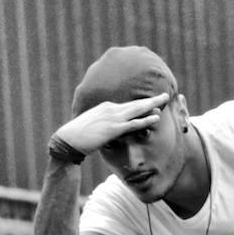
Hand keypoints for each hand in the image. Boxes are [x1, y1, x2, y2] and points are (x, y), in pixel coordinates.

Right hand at [54, 92, 169, 155]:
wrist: (68, 139)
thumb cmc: (79, 134)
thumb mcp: (94, 124)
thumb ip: (105, 122)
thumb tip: (113, 126)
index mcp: (106, 107)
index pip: (128, 104)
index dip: (142, 103)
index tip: (153, 101)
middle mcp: (111, 109)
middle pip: (136, 103)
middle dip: (152, 99)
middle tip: (165, 95)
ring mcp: (113, 118)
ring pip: (137, 110)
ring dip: (153, 105)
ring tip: (165, 100)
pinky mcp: (114, 129)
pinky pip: (134, 124)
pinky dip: (146, 120)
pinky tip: (156, 118)